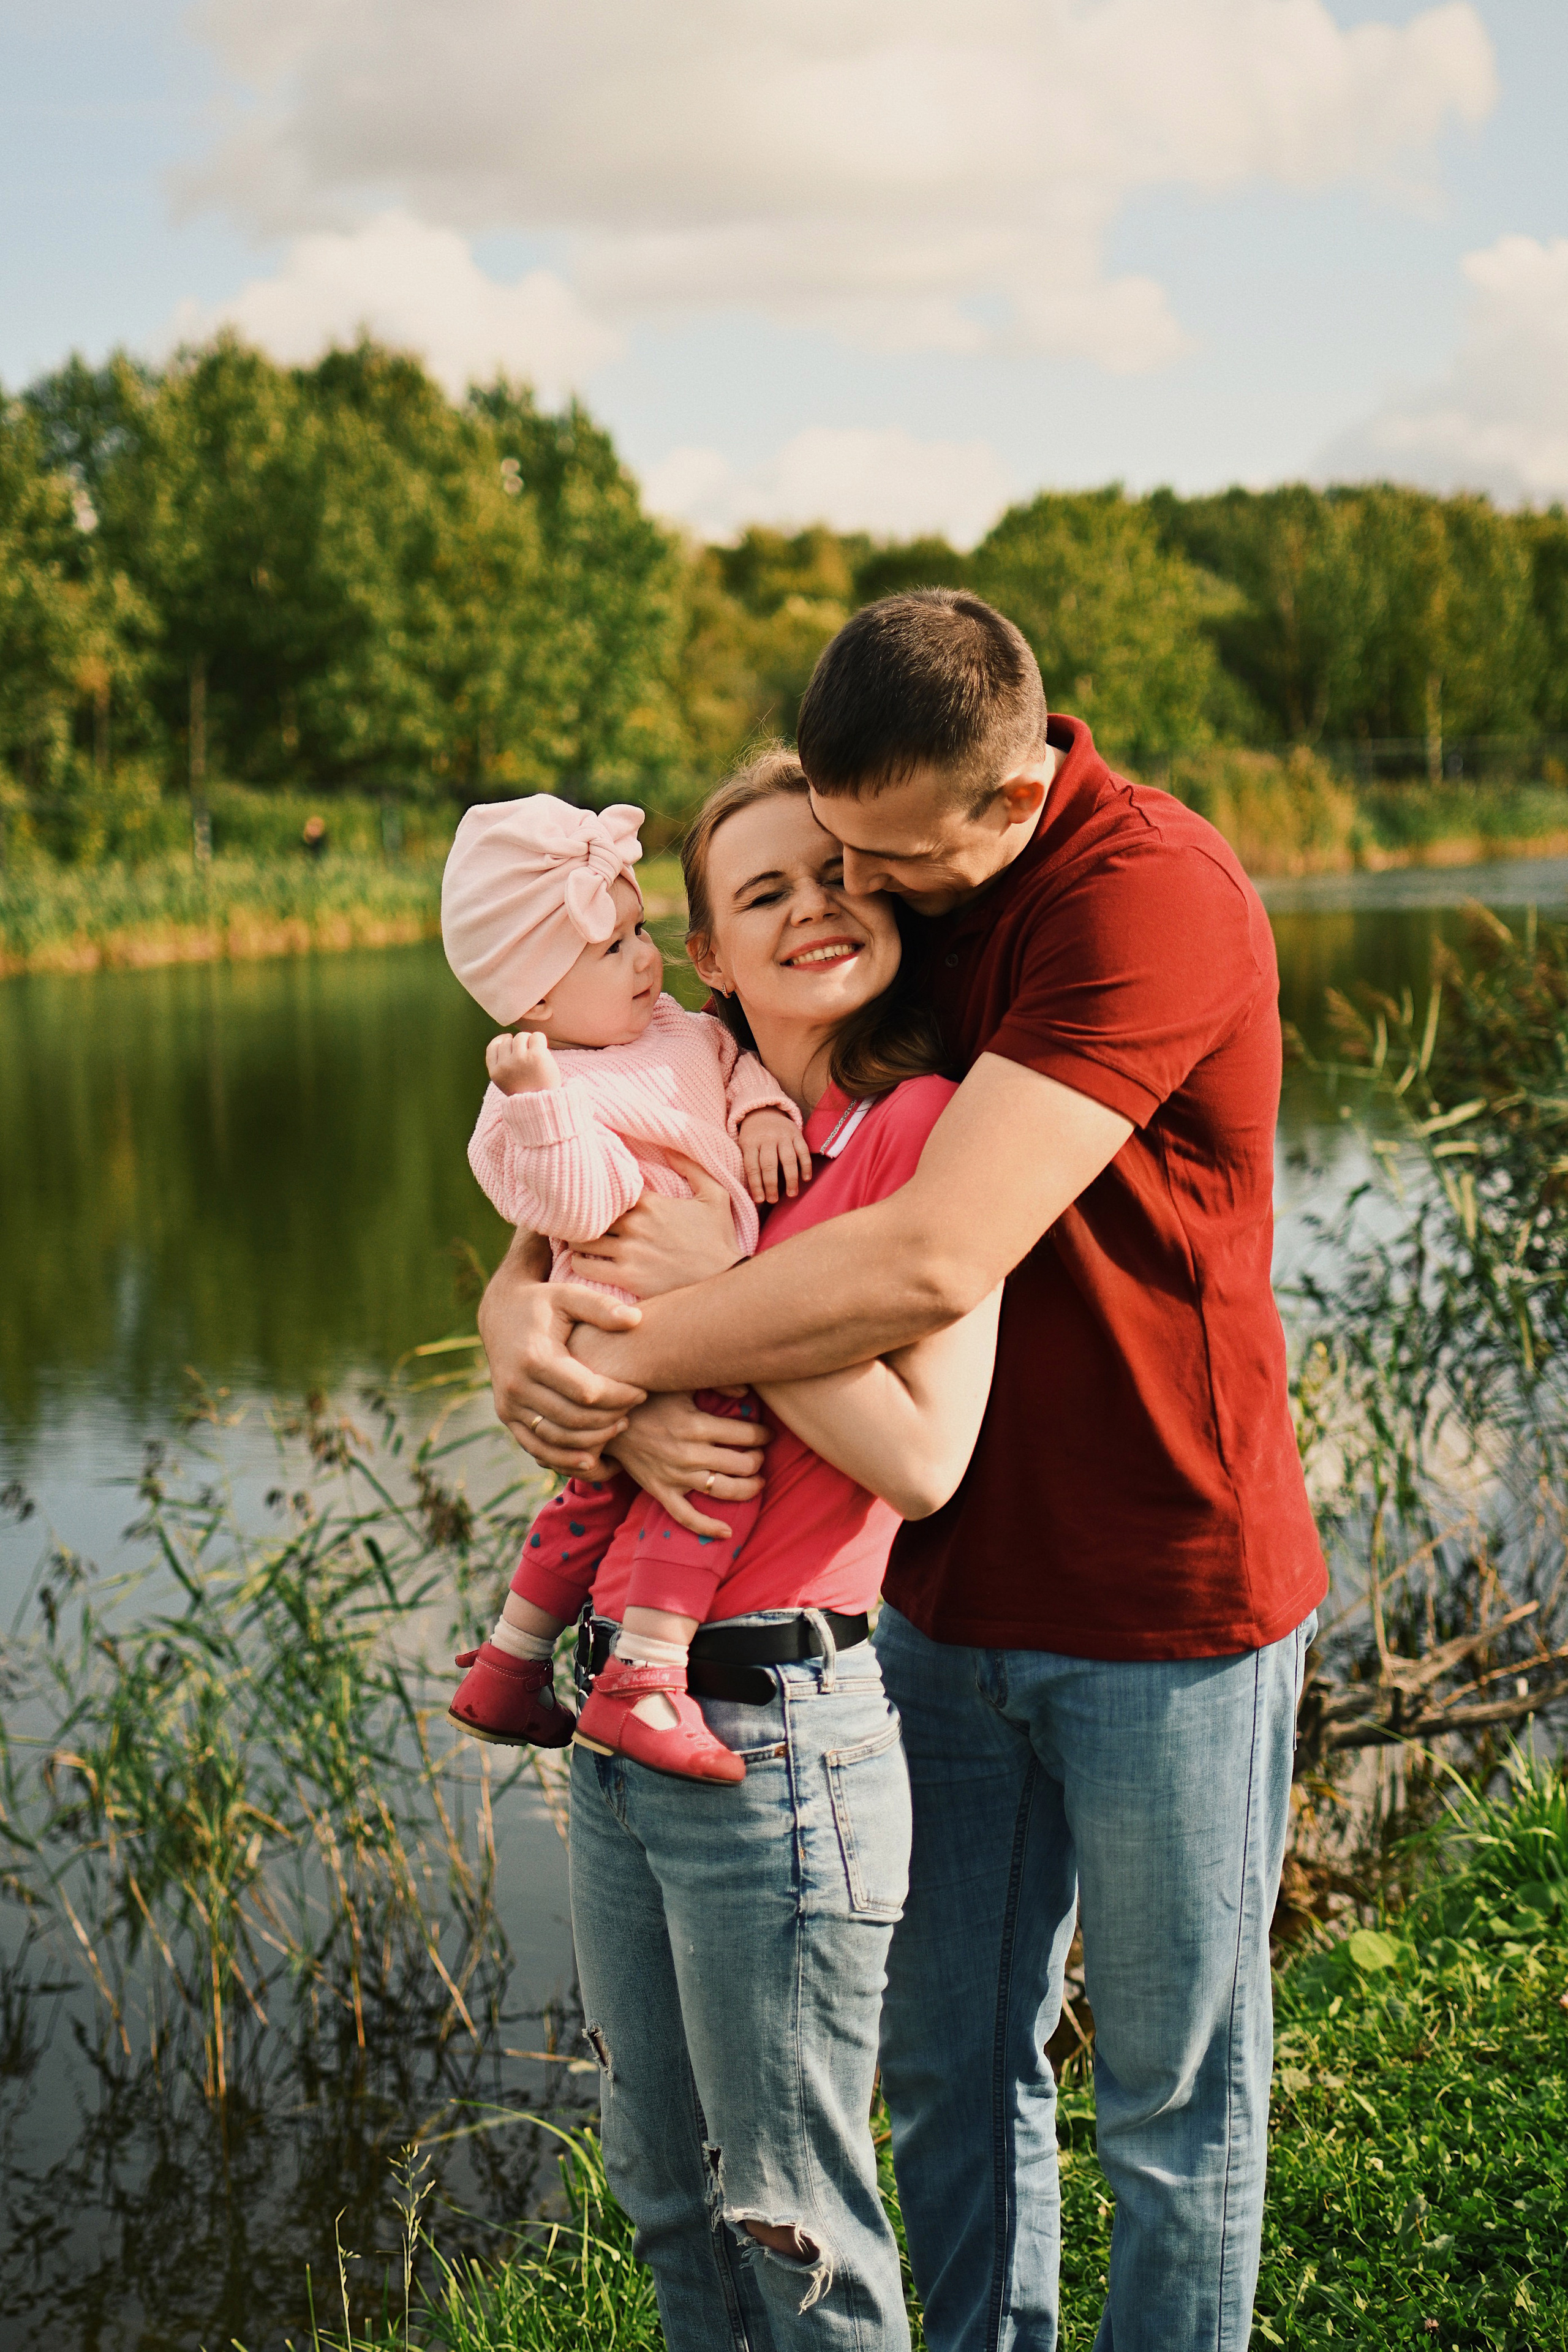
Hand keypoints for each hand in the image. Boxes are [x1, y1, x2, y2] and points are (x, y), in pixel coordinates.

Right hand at [477, 1240, 646, 1471]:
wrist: (500, 1314)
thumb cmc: (543, 1302)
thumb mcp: (569, 1295)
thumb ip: (601, 1306)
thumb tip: (636, 1319)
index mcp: (534, 1357)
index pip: (586, 1392)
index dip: (619, 1397)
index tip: (642, 1391)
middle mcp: (516, 1386)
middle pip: (573, 1420)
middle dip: (610, 1420)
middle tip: (634, 1410)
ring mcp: (508, 1405)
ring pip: (556, 1440)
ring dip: (592, 1441)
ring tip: (620, 1426)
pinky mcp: (506, 1417)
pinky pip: (537, 1449)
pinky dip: (565, 1459)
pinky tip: (593, 1458)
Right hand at [487, 1030, 560, 1094]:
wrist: (545, 1104)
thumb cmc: (529, 1092)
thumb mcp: (507, 1082)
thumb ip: (502, 1065)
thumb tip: (505, 1038)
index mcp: (496, 1073)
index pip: (492, 1049)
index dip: (499, 1040)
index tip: (507, 1038)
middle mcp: (505, 1065)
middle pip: (507, 1041)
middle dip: (518, 1044)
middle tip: (528, 1053)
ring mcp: (519, 1059)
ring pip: (521, 1037)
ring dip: (529, 1041)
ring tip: (536, 1053)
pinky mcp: (536, 1055)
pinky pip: (536, 1036)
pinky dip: (540, 1040)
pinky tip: (543, 1049)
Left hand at [569, 1155, 742, 1296]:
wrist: (725, 1280)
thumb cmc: (720, 1239)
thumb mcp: (716, 1196)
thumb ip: (692, 1168)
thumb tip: (669, 1147)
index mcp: (652, 1203)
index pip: (609, 1190)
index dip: (600, 1195)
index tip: (596, 1199)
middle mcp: (636, 1225)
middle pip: (590, 1215)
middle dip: (584, 1217)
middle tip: (581, 1221)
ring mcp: (629, 1252)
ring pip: (581, 1240)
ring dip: (577, 1240)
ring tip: (580, 1242)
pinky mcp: (627, 1277)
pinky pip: (584, 1267)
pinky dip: (580, 1263)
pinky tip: (587, 1262)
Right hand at [608, 1392, 769, 1538]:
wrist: (606, 1421)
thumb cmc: (648, 1399)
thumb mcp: (680, 1383)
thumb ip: (716, 1383)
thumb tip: (747, 1392)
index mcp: (697, 1425)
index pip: (746, 1435)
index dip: (763, 1435)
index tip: (767, 1434)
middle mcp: (689, 1454)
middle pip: (741, 1464)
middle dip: (758, 1460)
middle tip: (759, 1455)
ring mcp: (675, 1476)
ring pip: (723, 1491)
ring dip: (748, 1489)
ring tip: (757, 1481)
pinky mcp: (661, 1491)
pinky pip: (687, 1517)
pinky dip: (708, 1528)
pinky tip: (728, 1532)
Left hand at [737, 1110, 812, 1203]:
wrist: (763, 1110)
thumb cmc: (752, 1136)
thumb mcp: (743, 1145)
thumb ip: (748, 1163)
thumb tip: (754, 1192)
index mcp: (750, 1142)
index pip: (752, 1167)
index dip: (756, 1185)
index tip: (759, 1200)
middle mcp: (767, 1138)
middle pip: (769, 1165)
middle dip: (771, 1185)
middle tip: (773, 1200)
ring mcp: (783, 1135)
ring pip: (788, 1159)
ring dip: (790, 1179)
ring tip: (791, 1194)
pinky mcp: (796, 1133)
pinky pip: (803, 1151)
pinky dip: (806, 1166)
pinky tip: (806, 1179)